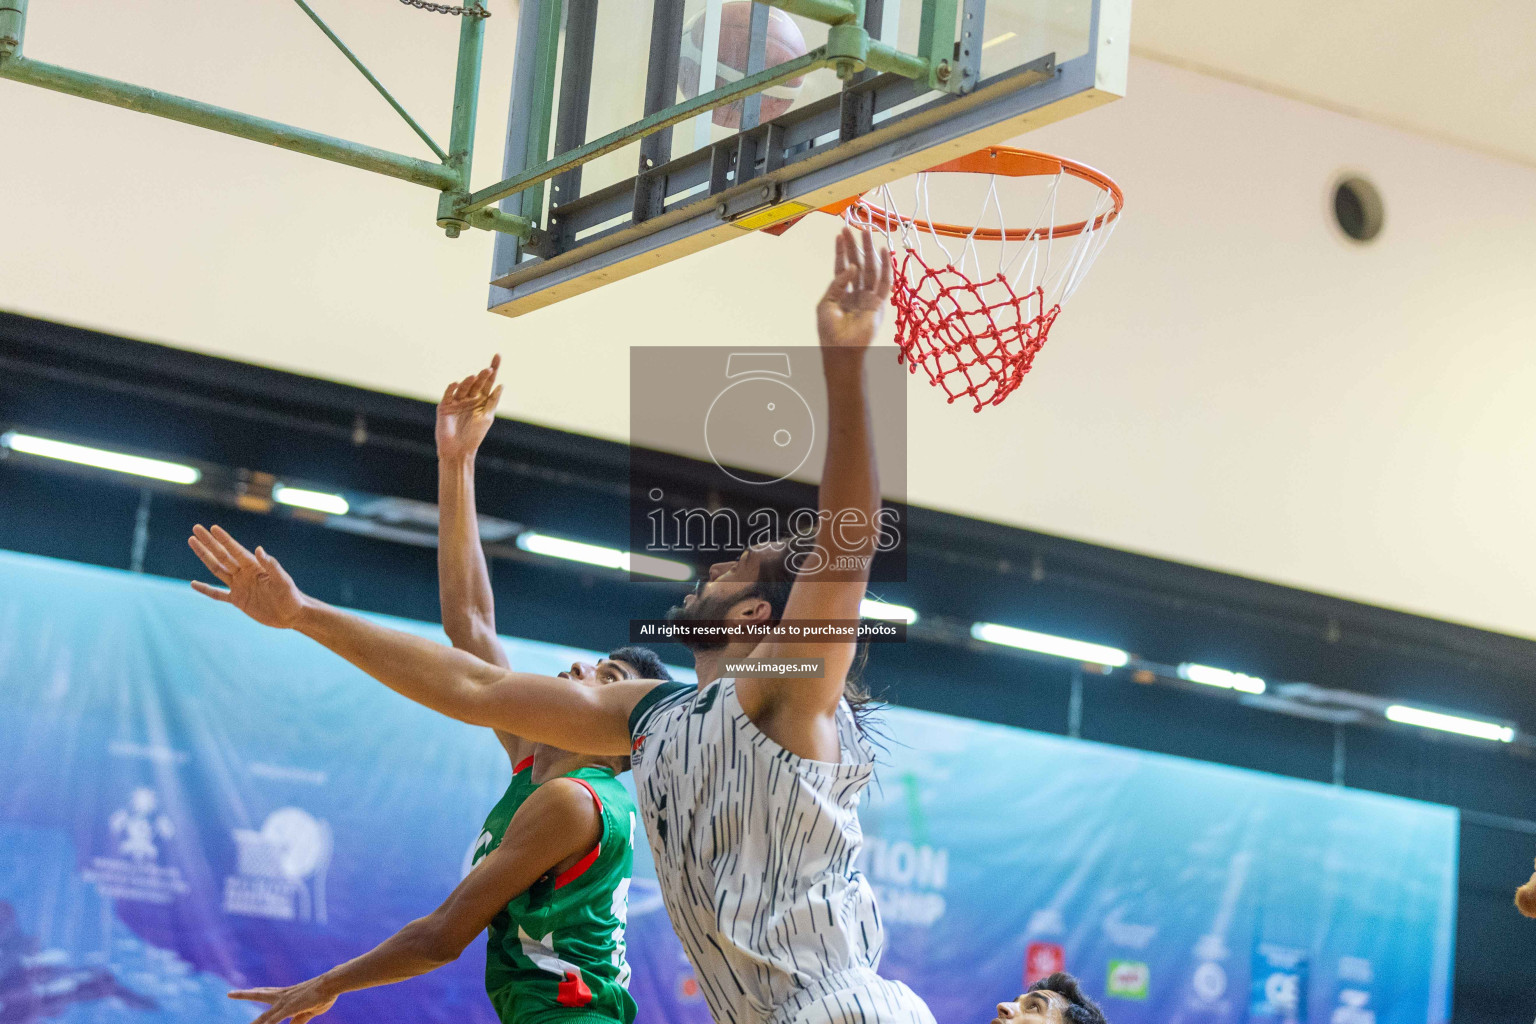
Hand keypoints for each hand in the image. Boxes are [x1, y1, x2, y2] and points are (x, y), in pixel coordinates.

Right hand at [188, 525, 306, 628]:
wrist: (291, 615)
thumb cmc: (291, 596)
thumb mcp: (282, 580)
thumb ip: (272, 565)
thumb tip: (259, 549)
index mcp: (254, 567)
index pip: (235, 550)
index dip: (223, 539)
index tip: (212, 527)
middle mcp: (244, 574)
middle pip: (222, 555)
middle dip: (208, 542)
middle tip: (196, 528)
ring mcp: (239, 586)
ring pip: (217, 569)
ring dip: (205, 557)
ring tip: (193, 543)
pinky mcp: (238, 601)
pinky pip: (217, 594)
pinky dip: (206, 589)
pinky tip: (193, 584)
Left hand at [228, 977, 337, 1023]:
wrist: (332, 983)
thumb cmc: (323, 993)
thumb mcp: (309, 1009)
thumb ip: (298, 1020)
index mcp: (287, 994)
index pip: (267, 992)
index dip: (256, 991)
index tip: (248, 989)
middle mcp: (283, 996)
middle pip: (259, 995)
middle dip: (244, 994)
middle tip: (229, 993)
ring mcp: (285, 1003)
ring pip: (265, 1016)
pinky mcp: (291, 1008)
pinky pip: (275, 1020)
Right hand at [436, 356, 502, 462]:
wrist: (458, 450)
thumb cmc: (474, 436)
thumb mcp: (487, 417)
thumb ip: (492, 401)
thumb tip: (501, 385)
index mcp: (481, 400)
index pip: (488, 382)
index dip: (493, 369)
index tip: (498, 356)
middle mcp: (469, 398)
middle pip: (477, 383)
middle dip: (482, 375)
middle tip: (488, 369)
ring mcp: (456, 401)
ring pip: (464, 387)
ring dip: (469, 382)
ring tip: (475, 377)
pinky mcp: (445, 406)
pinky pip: (448, 394)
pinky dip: (452, 388)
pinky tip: (457, 383)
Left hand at [816, 226, 890, 350]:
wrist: (840, 350)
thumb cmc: (830, 331)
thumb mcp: (826, 303)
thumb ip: (838, 283)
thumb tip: (852, 266)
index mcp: (843, 293)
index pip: (843, 267)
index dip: (842, 251)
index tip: (840, 234)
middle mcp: (857, 293)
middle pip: (858, 263)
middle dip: (856, 245)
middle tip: (854, 226)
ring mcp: (869, 297)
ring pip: (871, 269)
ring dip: (869, 250)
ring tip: (867, 231)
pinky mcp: (879, 303)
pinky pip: (885, 282)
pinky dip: (886, 267)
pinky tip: (884, 252)